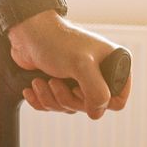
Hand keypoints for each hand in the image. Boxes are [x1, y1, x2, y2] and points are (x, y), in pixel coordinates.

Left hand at [6, 10, 131, 118]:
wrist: (28, 33)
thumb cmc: (57, 42)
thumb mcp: (81, 65)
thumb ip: (97, 91)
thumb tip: (97, 113)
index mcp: (114, 66)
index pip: (117, 101)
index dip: (97, 100)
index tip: (79, 87)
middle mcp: (99, 74)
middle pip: (89, 108)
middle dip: (66, 98)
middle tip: (54, 81)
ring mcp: (79, 81)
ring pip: (70, 108)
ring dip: (50, 98)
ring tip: (41, 80)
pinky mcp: (60, 85)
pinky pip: (54, 106)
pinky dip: (40, 99)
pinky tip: (33, 86)